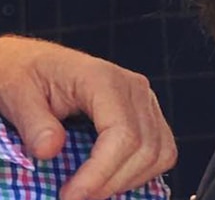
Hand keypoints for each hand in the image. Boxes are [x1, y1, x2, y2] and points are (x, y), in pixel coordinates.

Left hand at [0, 36, 176, 199]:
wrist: (37, 63)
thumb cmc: (29, 75)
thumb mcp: (18, 94)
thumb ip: (34, 123)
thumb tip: (50, 150)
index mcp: (104, 78)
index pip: (123, 133)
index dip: (101, 172)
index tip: (72, 195)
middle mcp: (133, 87)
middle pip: (145, 147)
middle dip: (112, 182)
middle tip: (75, 197)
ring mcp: (145, 100)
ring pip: (159, 152)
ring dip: (128, 181)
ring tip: (92, 190)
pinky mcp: (148, 113)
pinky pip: (161, 150)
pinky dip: (141, 172)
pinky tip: (111, 178)